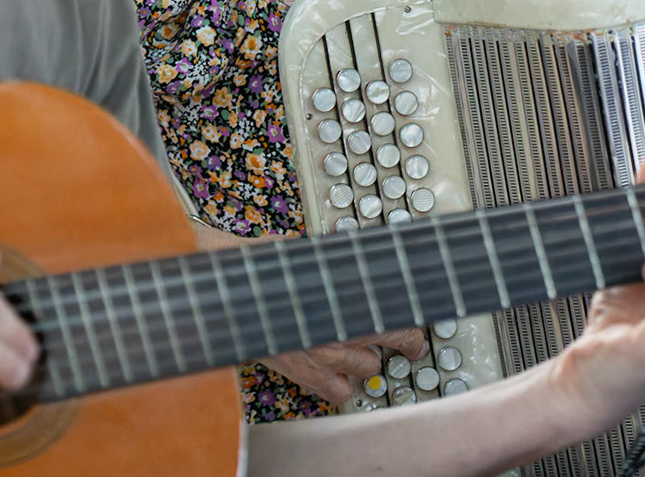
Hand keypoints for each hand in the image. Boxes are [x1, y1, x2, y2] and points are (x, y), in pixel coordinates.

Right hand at [183, 217, 429, 404]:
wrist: (227, 291)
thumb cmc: (262, 264)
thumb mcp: (307, 251)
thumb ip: (337, 260)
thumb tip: (361, 255)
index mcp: (343, 293)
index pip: (395, 313)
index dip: (412, 322)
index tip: (418, 326)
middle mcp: (338, 326)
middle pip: (391, 339)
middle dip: (403, 341)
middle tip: (410, 342)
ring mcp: (323, 354)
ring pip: (370, 367)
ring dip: (368, 358)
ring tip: (360, 348)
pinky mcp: (305, 374)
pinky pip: (340, 392)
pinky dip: (342, 384)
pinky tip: (337, 371)